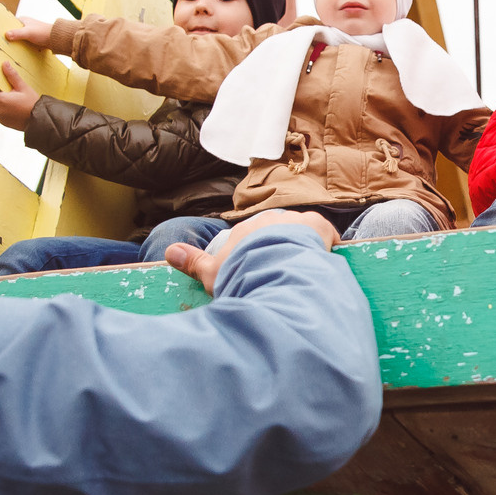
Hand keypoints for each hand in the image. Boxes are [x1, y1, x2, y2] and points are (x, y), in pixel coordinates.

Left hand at [0, 61, 40, 130]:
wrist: (41, 122)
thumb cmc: (33, 103)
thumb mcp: (24, 87)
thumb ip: (12, 76)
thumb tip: (4, 64)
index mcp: (1, 101)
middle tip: (5, 89)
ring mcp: (0, 118)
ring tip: (12, 98)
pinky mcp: (4, 122)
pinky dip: (3, 108)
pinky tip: (14, 106)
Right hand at [5, 19, 59, 46]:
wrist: (57, 39)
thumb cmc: (43, 33)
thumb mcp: (28, 33)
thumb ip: (17, 33)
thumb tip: (6, 35)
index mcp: (22, 20)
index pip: (9, 23)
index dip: (3, 28)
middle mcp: (25, 25)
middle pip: (13, 31)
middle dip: (8, 37)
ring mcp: (29, 32)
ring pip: (18, 38)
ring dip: (14, 43)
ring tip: (6, 49)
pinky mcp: (33, 39)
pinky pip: (24, 43)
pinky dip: (21, 46)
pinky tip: (16, 52)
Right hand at [165, 209, 339, 292]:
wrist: (273, 270)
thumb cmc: (240, 274)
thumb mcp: (212, 273)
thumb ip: (193, 262)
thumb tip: (169, 251)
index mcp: (244, 229)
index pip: (251, 238)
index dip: (256, 255)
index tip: (259, 272)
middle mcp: (269, 219)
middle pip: (276, 233)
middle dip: (280, 249)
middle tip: (284, 275)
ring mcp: (295, 221)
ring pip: (301, 232)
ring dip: (303, 248)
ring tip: (305, 271)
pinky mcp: (319, 226)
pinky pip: (325, 234)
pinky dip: (326, 246)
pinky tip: (325, 262)